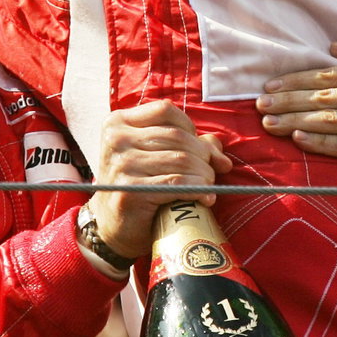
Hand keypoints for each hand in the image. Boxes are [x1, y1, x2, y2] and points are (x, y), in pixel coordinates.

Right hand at [90, 101, 232, 259]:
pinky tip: (205, 198)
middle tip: (211, 173)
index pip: (165, 111)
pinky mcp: (131, 191)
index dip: (190, 128)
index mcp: (118, 123)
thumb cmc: (139, 186)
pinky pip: (177, 183)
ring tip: (208, 186)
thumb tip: (222, 158)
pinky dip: (198, 189)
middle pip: (177, 136)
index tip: (199, 149)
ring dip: (204, 174)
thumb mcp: (156, 156)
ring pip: (181, 159)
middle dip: (203, 155)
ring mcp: (121, 165)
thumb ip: (188, 145)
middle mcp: (116, 139)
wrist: (114, 225)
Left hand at [254, 41, 336, 176]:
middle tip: (259, 105)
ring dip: (296, 120)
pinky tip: (299, 138)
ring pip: (330, 119)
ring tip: (269, 123)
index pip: (326, 74)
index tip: (269, 87)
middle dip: (286, 100)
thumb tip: (331, 48)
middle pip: (322, 95)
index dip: (294, 81)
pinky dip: (321, 141)